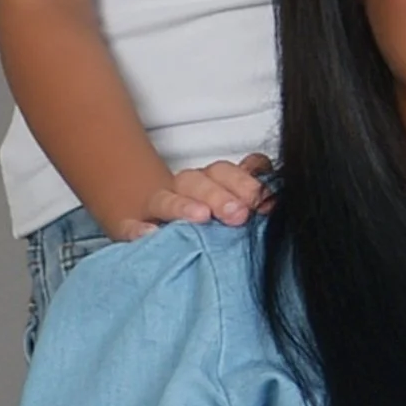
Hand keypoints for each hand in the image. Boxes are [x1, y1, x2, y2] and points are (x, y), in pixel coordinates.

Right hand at [124, 152, 275, 234]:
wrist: (154, 227)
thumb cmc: (208, 222)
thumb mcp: (235, 208)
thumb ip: (252, 199)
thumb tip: (275, 199)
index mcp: (214, 181)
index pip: (230, 171)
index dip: (248, 182)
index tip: (266, 202)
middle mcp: (187, 188)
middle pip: (202, 180)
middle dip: (221, 195)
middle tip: (239, 215)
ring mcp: (158, 206)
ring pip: (167, 197)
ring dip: (184, 206)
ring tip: (200, 218)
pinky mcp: (132, 227)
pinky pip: (131, 225)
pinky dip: (138, 229)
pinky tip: (149, 235)